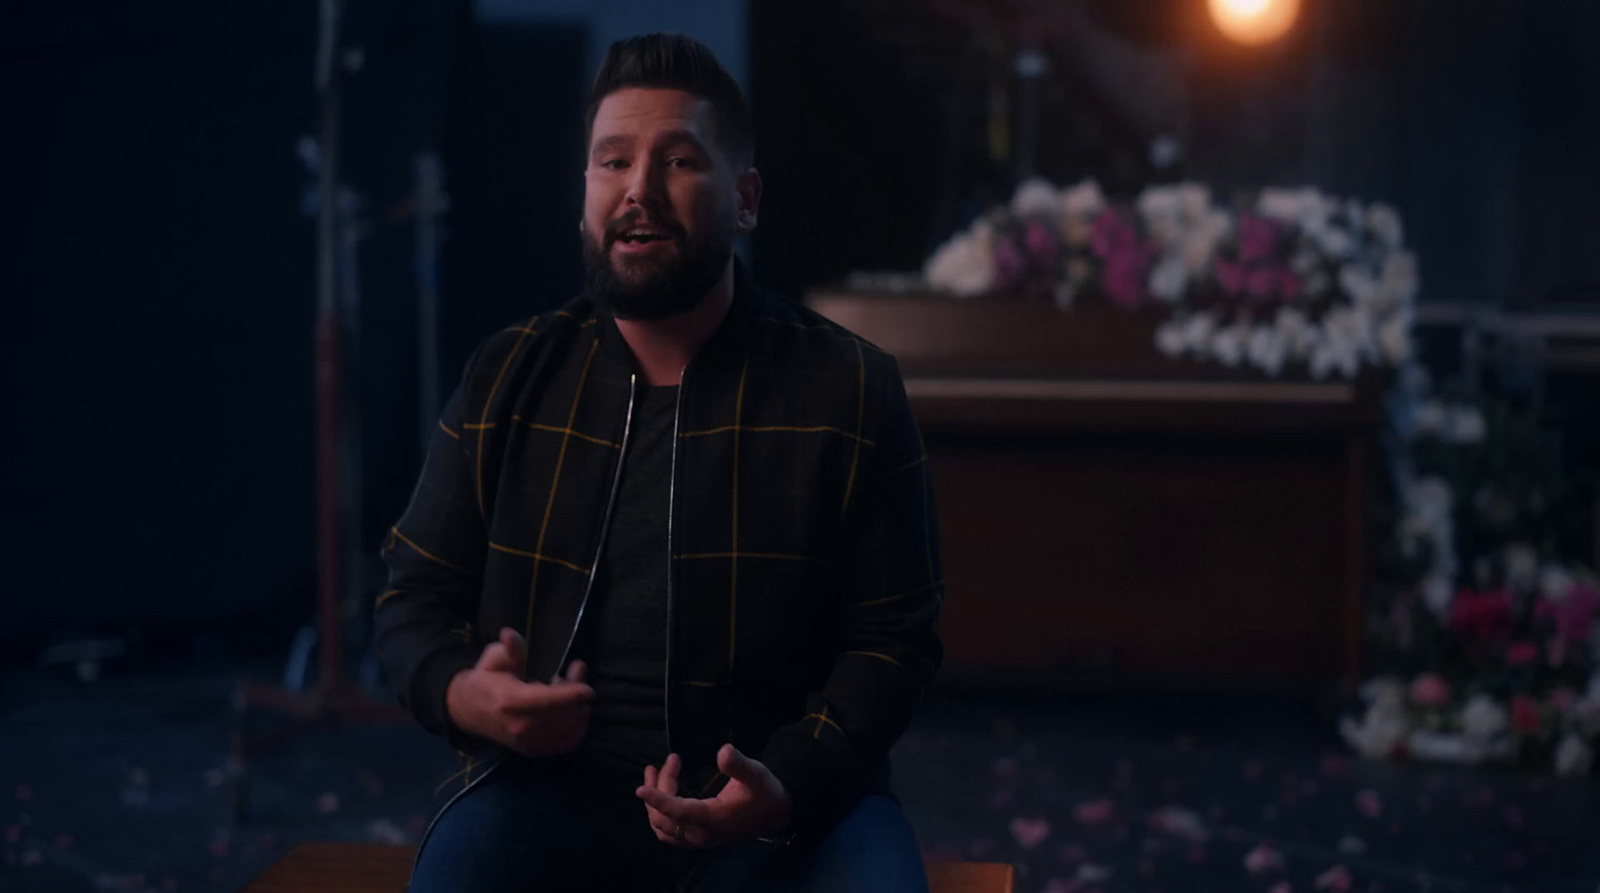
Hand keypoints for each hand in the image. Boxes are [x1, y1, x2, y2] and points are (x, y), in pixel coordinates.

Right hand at [445, 627, 593, 756]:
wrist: (467, 711)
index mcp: (510, 701)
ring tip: (570, 689)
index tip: (588, 689)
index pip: (548, 701)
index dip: (572, 694)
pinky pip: (567, 744)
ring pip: (569, 729)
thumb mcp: (494, 659)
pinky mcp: (533, 751)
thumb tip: (508, 634)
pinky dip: (578, 728)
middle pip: (563, 714)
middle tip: (577, 670)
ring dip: (579, 708)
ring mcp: (527, 742)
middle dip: (578, 694)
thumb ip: (508, 649)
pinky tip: (575, 710)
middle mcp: (520, 726)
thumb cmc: (485, 680)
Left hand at [635, 744, 793, 847]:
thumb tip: (723, 751)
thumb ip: (738, 764)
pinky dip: (660, 813)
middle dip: (658, 789)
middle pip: (665, 819)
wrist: (776, 814)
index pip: (679, 813)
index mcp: (714, 819)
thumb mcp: (755, 773)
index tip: (640, 789)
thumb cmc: (764, 792)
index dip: (658, 800)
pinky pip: (670, 832)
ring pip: (663, 829)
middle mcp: (703, 834)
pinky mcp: (698, 838)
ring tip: (655, 772)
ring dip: (654, 803)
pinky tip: (664, 791)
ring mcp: (699, 839)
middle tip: (670, 760)